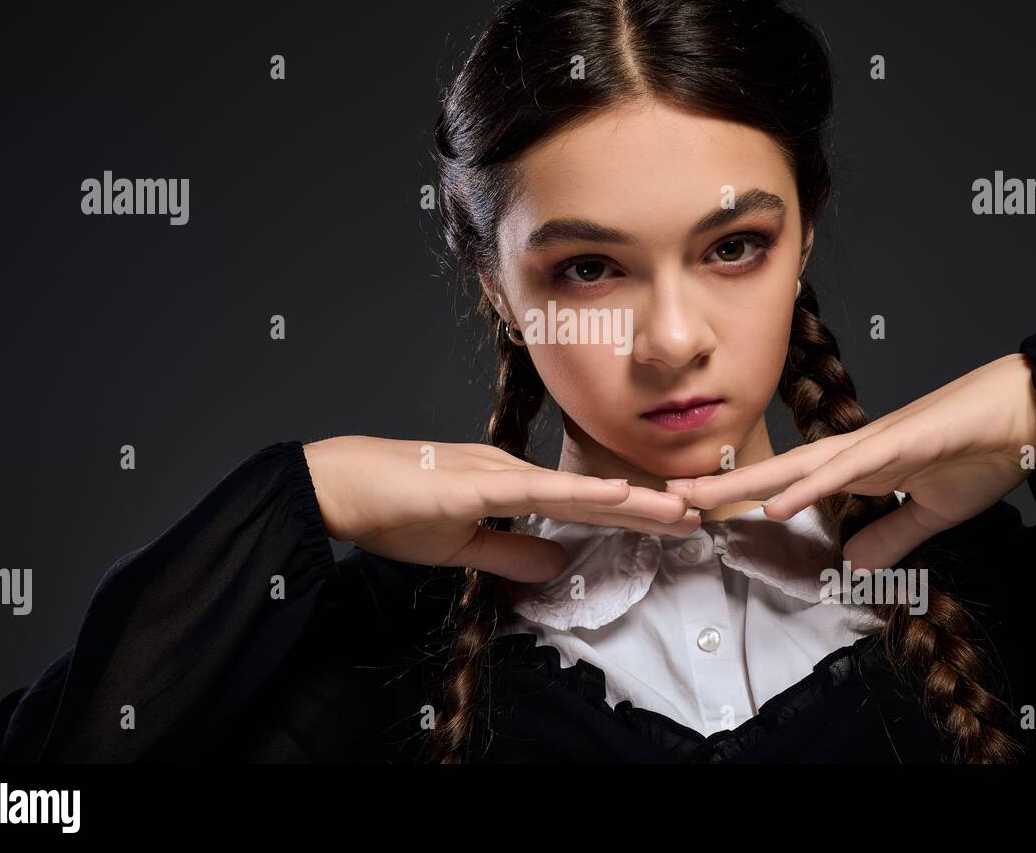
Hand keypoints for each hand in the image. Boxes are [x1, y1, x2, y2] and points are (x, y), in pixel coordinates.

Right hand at [302, 435, 699, 581]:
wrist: (337, 487)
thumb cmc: (390, 509)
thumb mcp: (460, 547)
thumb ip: (510, 555)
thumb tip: (557, 564)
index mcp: (506, 485)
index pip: (579, 504)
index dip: (628, 511)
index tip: (670, 520)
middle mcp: (510, 472)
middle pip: (591, 494)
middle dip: (647, 505)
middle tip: (698, 513)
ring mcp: (496, 473)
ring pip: (577, 490)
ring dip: (632, 501)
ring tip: (680, 509)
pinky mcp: (476, 485)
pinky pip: (538, 492)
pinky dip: (582, 495)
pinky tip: (618, 498)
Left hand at [666, 352, 1035, 570]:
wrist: (1028, 415)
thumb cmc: (981, 453)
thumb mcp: (929, 513)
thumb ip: (892, 536)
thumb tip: (855, 566)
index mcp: (860, 467)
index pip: (791, 483)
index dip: (746, 494)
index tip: (703, 509)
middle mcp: (856, 452)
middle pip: (777, 470)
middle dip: (723, 485)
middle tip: (670, 498)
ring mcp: (876, 445)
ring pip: (798, 466)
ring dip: (747, 483)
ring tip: (699, 498)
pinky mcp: (901, 443)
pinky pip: (847, 469)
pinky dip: (811, 485)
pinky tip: (777, 500)